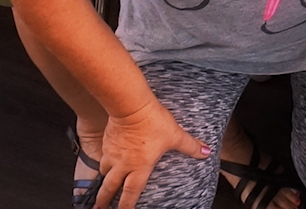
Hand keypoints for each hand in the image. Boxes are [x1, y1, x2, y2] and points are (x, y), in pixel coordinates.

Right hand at [94, 98, 212, 208]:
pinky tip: (106, 159)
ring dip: (104, 180)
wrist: (131, 107)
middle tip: (99, 208)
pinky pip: (102, 155)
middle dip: (104, 199)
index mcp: (139, 167)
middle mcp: (123, 164)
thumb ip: (190, 145)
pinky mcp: (106, 141)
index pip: (131, 193)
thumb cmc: (153, 122)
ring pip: (104, 172)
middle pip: (110, 187)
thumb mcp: (175, 135)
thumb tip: (206, 152)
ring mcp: (112, 153)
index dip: (126, 205)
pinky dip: (104, 161)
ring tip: (103, 184)